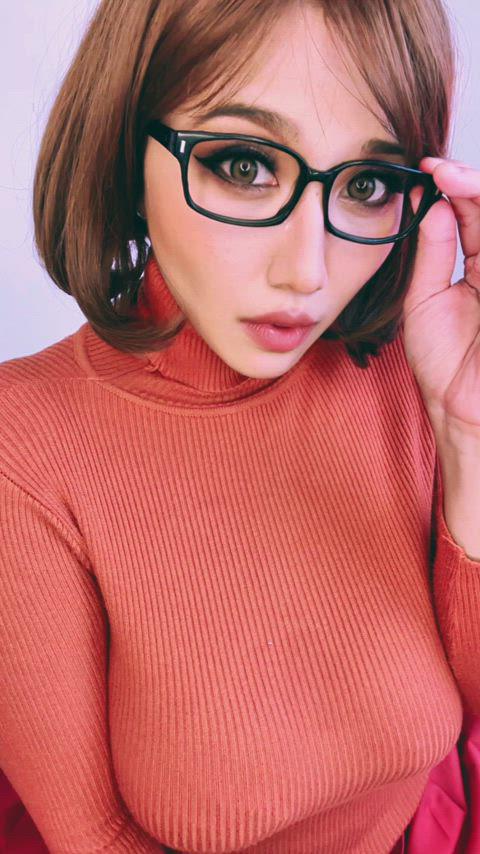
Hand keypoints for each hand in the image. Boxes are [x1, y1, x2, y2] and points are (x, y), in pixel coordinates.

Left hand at [401, 156, 479, 436]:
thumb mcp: (425, 300)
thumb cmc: (444, 363)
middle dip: (472, 183)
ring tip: (455, 182)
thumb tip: (429, 203)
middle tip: (443, 171)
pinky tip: (474, 206)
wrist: (461, 409)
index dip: (457, 186)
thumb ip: (431, 252)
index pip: (476, 213)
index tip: (428, 170)